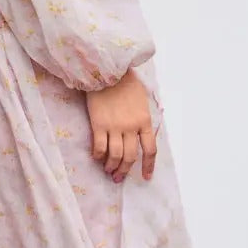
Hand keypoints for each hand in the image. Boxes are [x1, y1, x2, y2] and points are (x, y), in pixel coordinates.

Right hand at [86, 68, 156, 182]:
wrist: (107, 71)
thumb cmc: (126, 82)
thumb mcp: (142, 100)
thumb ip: (143, 118)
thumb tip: (141, 134)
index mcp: (144, 121)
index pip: (150, 149)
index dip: (148, 166)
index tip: (146, 176)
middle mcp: (131, 127)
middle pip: (130, 156)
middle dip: (125, 170)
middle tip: (119, 177)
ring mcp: (114, 127)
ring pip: (115, 155)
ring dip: (111, 166)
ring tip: (108, 170)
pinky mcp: (98, 124)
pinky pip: (99, 147)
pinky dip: (98, 155)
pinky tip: (96, 157)